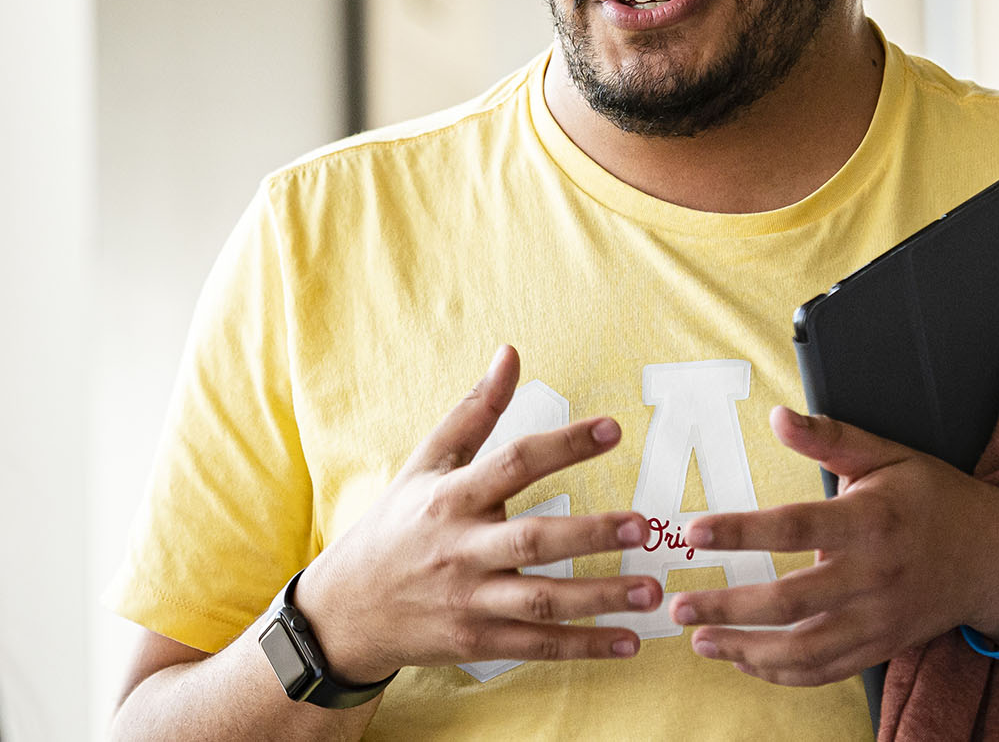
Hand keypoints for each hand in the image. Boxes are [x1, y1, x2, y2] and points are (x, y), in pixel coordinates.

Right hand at [293, 346, 663, 681]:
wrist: (345, 608)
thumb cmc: (396, 523)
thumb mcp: (425, 463)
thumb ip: (474, 411)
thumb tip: (511, 353)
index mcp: (450, 497)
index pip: (512, 464)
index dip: (563, 445)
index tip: (613, 429)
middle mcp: (460, 549)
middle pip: (531, 541)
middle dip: (589, 534)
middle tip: (642, 526)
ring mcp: (469, 600)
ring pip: (542, 601)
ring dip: (600, 597)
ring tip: (653, 591)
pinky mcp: (476, 641)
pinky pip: (538, 645)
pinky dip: (585, 646)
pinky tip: (630, 642)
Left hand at [666, 407, 998, 686]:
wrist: (996, 558)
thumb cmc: (934, 499)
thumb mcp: (887, 455)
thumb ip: (829, 436)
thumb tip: (777, 415)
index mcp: (870, 521)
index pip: (795, 527)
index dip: (741, 531)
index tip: (693, 533)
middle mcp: (874, 576)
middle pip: (791, 602)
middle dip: (729, 608)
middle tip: (680, 605)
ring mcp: (879, 620)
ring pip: (805, 649)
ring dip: (747, 650)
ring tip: (700, 641)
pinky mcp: (881, 647)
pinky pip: (825, 670)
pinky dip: (781, 672)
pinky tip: (744, 659)